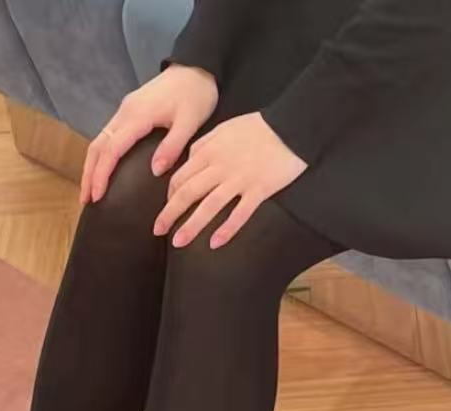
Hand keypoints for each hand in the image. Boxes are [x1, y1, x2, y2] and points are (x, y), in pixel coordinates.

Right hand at [80, 65, 218, 204]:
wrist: (197, 67)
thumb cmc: (196, 94)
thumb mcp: (190, 121)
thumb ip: (172, 146)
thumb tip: (155, 171)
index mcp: (137, 115)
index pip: (112, 150)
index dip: (101, 175)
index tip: (98, 197)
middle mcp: (125, 112)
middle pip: (98, 146)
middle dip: (89, 174)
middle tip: (85, 201)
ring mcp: (125, 110)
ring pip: (99, 140)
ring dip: (92, 166)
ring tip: (89, 190)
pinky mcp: (129, 111)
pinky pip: (108, 136)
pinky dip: (101, 156)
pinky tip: (102, 170)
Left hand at [153, 112, 307, 248]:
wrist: (293, 126)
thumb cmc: (259, 128)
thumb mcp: (225, 128)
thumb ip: (205, 144)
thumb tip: (189, 160)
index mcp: (210, 151)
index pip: (181, 176)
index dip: (169, 195)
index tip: (166, 209)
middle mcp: (220, 166)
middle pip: (188, 193)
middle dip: (169, 213)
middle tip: (157, 231)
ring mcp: (240, 179)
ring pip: (209, 206)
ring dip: (191, 226)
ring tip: (178, 242)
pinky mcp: (259, 189)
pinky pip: (240, 213)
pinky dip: (226, 229)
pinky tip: (215, 243)